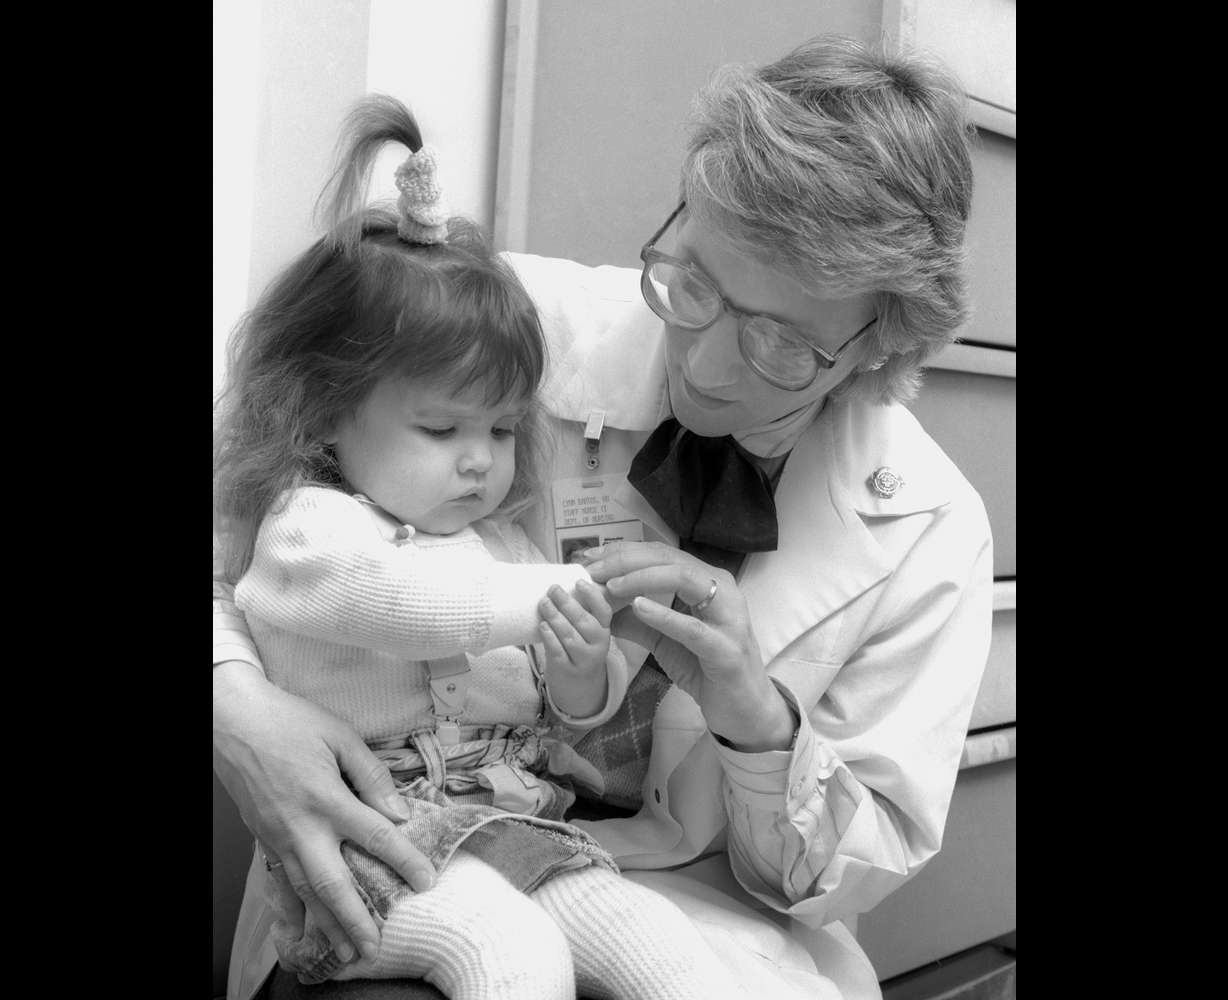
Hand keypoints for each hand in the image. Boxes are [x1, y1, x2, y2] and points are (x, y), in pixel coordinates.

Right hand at [213, 661, 435, 963]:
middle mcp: (302, 827)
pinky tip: (301, 928)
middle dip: (355, 919)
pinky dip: (291, 910)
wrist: (235, 722)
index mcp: (327, 798)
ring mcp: (278, 838)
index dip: (404, 861)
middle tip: (374, 947)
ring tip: (344, 952)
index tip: (426, 881)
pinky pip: (279, 882)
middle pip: (332, 883)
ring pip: (303, 892)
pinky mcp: (263, 839)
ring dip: (325, 924)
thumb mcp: (340, 735)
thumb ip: (371, 774)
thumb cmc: (290, 721)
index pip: (376, 836)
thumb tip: (398, 811)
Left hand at [537, 579, 612, 717]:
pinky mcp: (568, 669)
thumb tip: (560, 583)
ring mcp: (584, 659)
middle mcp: (598, 644)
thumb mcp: (588, 631)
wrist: (580, 683)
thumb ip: (580, 611)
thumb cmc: (580, 646)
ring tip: (544, 603)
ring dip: (555, 617)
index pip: (603, 610)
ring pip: (570, 636)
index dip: (592, 595)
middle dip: (567, 603)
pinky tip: (542, 625)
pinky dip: (550, 637)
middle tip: (553, 589)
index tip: (578, 582)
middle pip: (583, 622)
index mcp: (604, 629)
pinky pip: (558, 651)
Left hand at [576, 542, 796, 751]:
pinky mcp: (726, 649)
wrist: (743, 710)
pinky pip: (693, 628)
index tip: (588, 559)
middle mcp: (723, 589)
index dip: (623, 552)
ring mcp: (728, 617)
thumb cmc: (706, 669)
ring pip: (685, 579)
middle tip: (592, 569)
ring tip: (610, 585)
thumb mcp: (664, 641)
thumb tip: (598, 606)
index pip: (662, 554)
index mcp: (708, 582)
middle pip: (671, 559)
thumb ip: (636, 622)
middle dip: (626, 560)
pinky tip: (638, 608)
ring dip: (642, 578)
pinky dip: (664, 614)